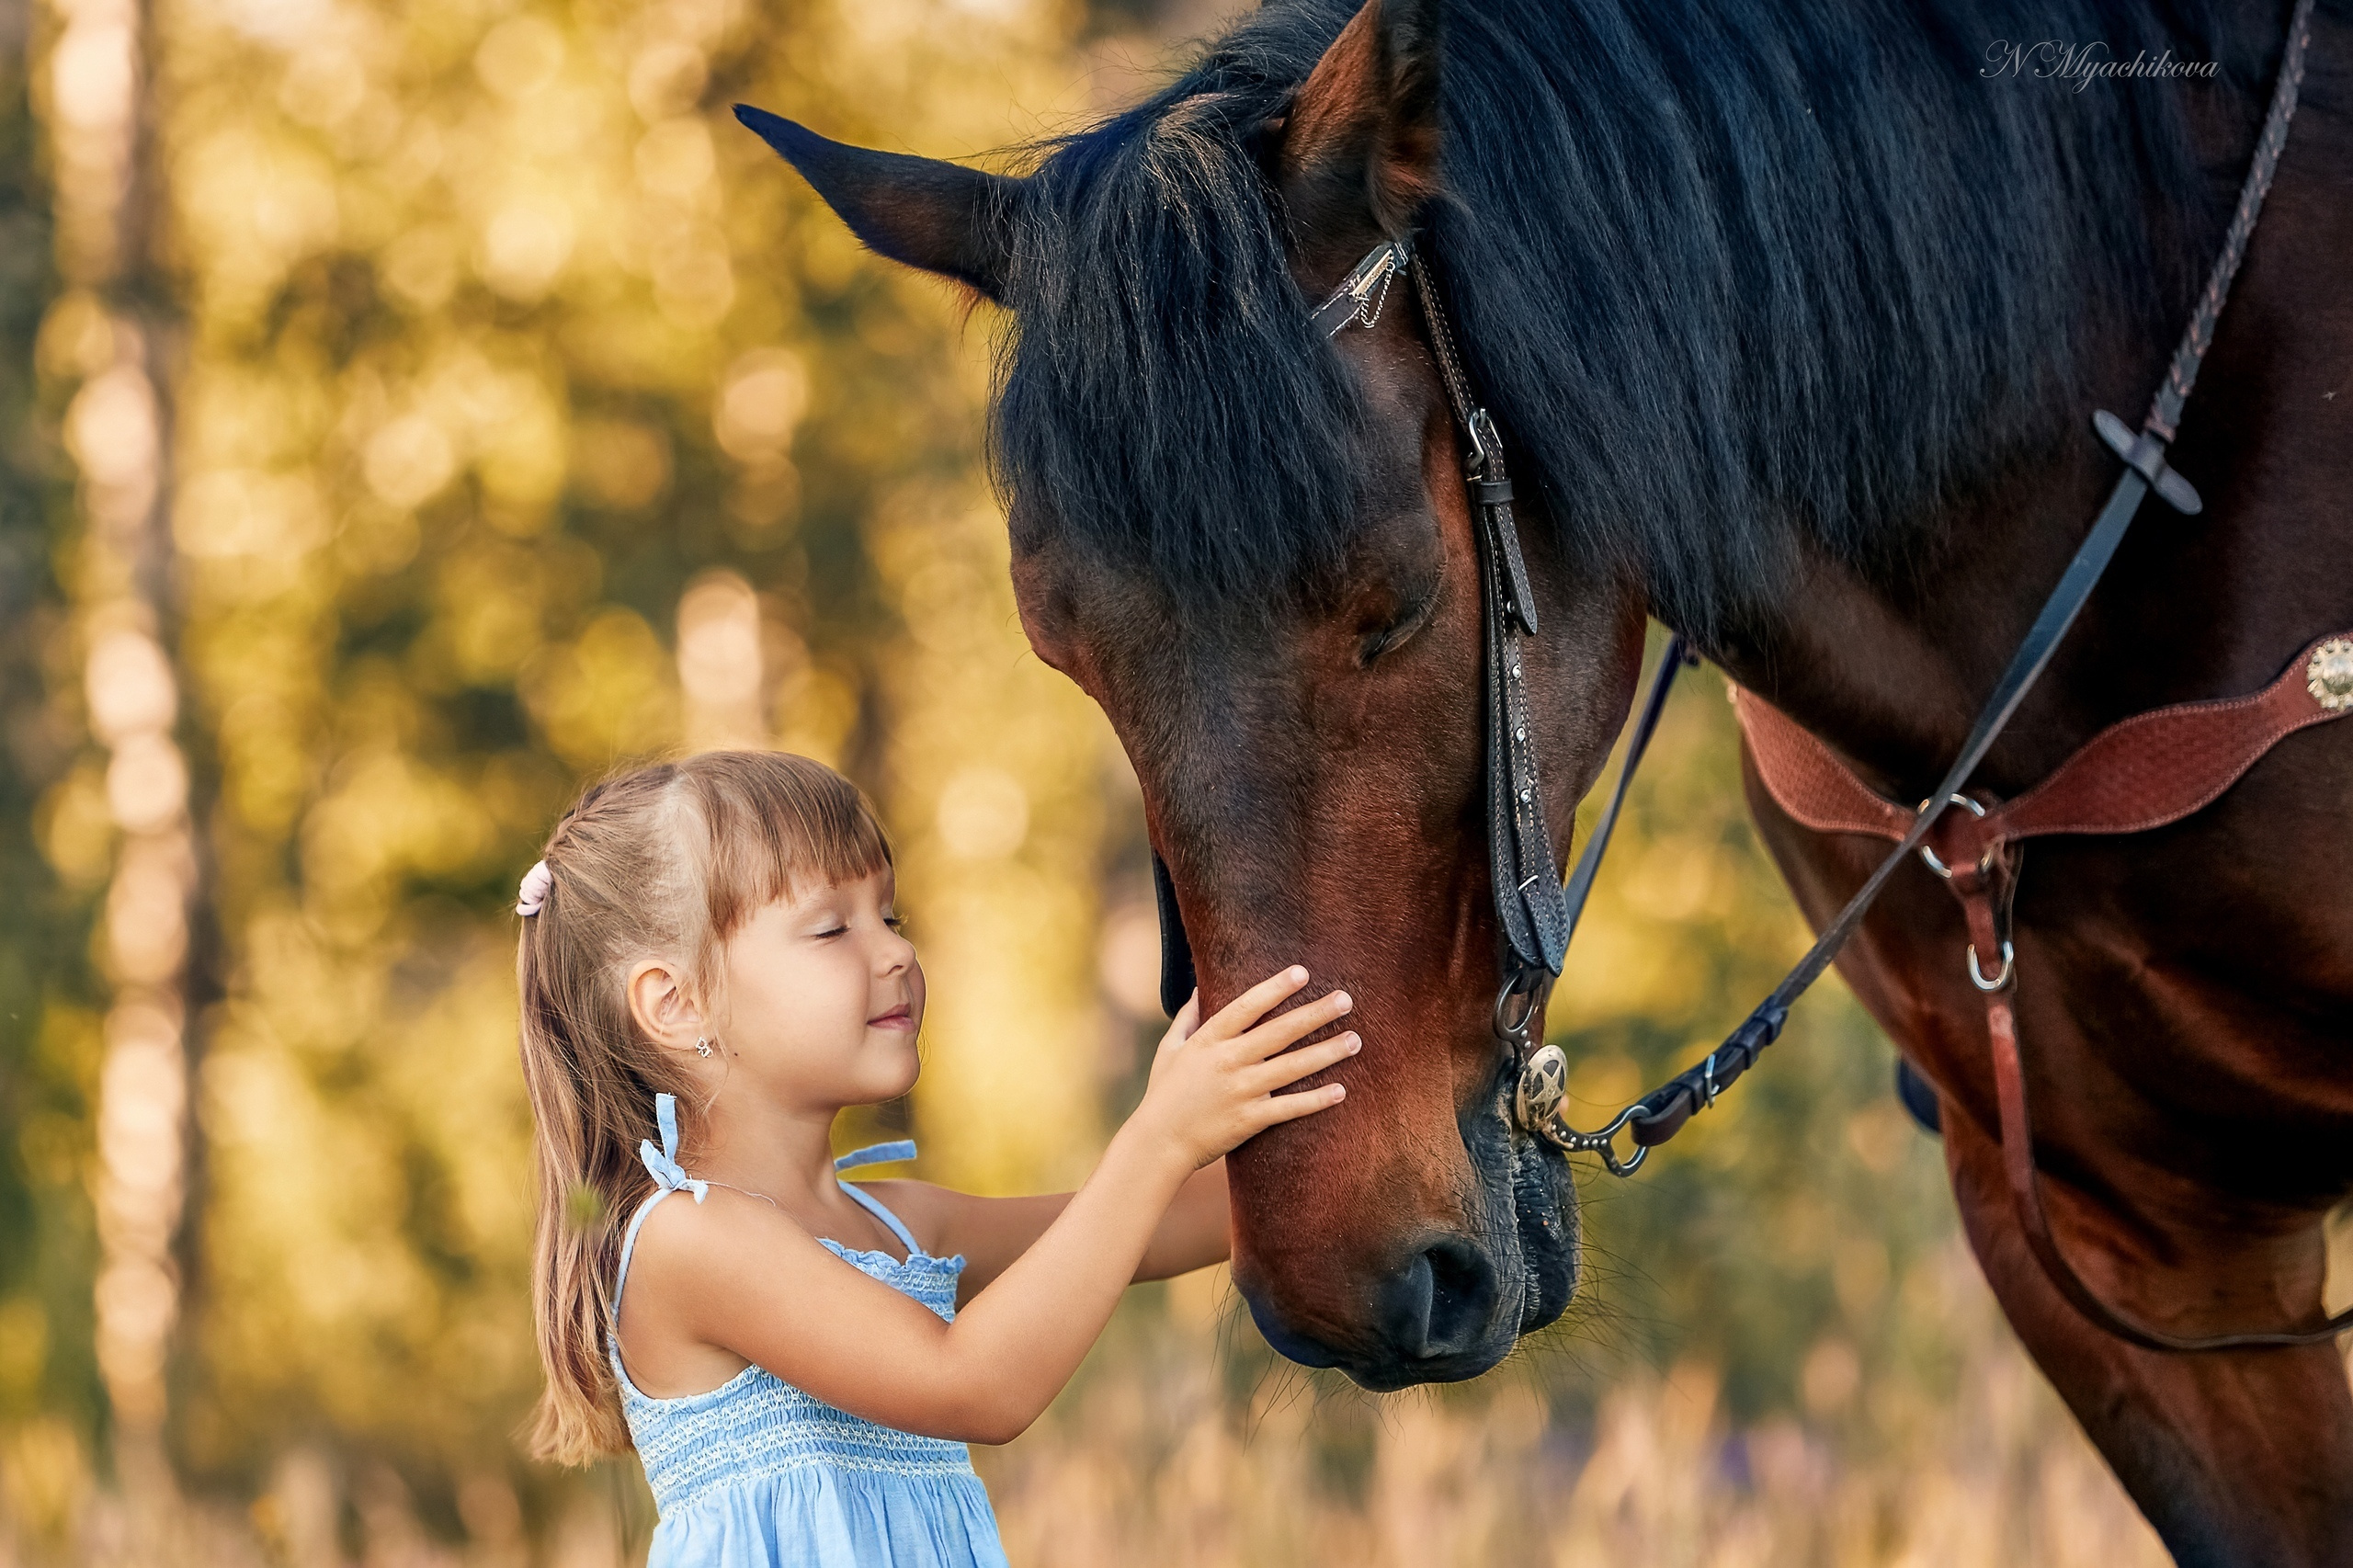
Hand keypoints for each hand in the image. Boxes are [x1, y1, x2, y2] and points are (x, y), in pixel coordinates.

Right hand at [1131, 967, 1357, 1170]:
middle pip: (1280, 1032)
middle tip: (1346, 999)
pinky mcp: (1250, 1120)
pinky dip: (1316, 1100)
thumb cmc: (1163, 1093)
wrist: (1158, 1143)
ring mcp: (1241, 1091)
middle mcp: (1228, 1061)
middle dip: (1315, 1013)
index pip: (1247, 1006)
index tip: (1303, 972)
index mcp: (1209, 1040)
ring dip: (1327, 1052)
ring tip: (1355, 1039)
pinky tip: (1341, 1090)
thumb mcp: (1169, 1049)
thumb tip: (1197, 986)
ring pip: (1292, 1067)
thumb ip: (1187, 1017)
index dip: (1275, 988)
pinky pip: (1289, 1108)